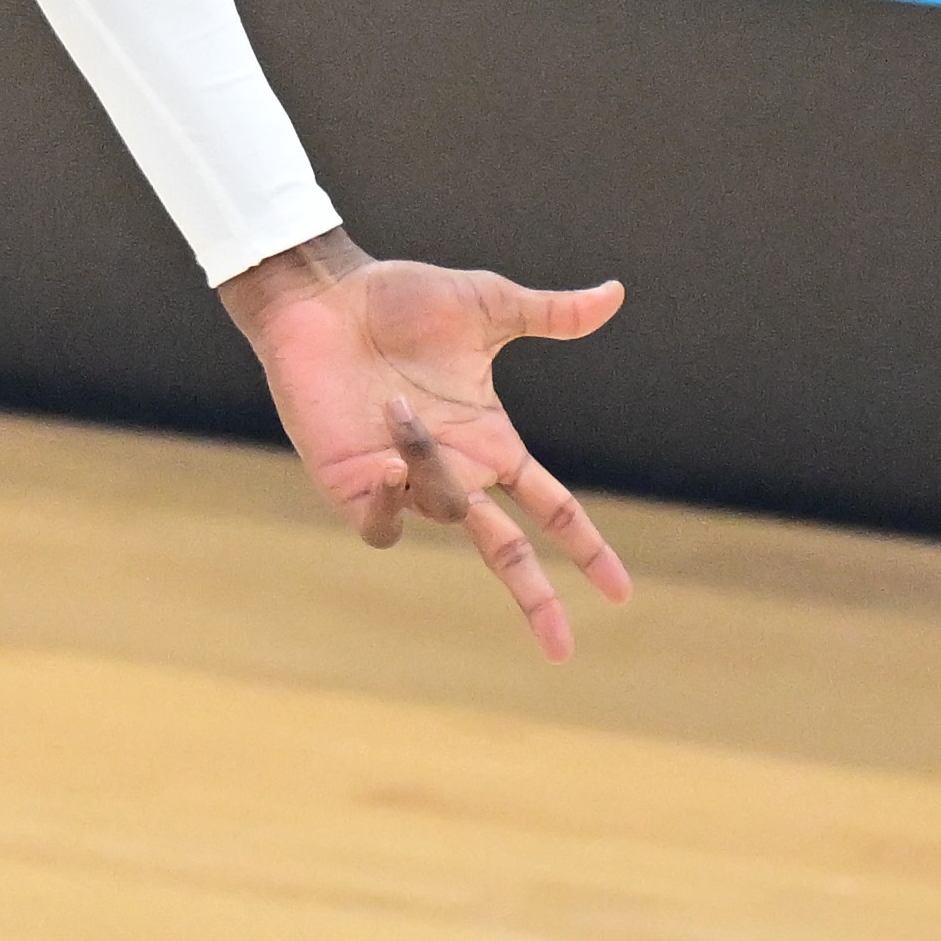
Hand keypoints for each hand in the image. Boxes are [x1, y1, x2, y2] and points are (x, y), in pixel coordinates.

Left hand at [225, 233, 632, 655]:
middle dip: (534, 596)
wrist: (321, 294)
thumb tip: (614, 294)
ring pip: (445, 512)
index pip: (551, 508)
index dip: (586, 548)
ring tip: (398, 407)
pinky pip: (380, 525)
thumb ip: (551, 314)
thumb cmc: (397, 299)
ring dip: (430, 466)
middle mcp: (453, 469)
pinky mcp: (350, 482)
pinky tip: (386, 465)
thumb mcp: (487, 305)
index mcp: (490, 441)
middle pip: (506, 550)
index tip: (620, 593)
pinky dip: (391, 505)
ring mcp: (402, 479)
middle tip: (560, 646)